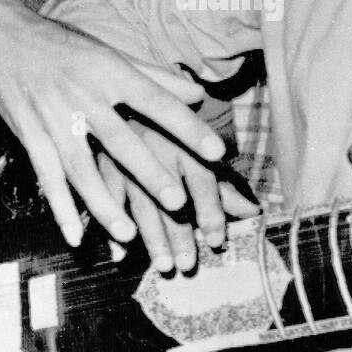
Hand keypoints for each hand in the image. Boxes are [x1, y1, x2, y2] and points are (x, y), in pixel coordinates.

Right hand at [0, 0, 227, 248]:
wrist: (5, 38)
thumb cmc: (68, 47)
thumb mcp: (112, 53)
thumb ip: (155, 77)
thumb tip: (198, 92)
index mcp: (111, 72)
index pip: (157, 102)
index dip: (187, 127)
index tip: (216, 152)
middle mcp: (84, 96)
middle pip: (121, 140)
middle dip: (148, 172)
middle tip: (177, 202)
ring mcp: (54, 119)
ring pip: (82, 168)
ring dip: (104, 204)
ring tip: (129, 234)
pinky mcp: (30, 136)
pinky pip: (48, 177)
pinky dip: (61, 208)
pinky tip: (76, 236)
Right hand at [96, 122, 259, 271]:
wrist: (116, 86)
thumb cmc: (167, 123)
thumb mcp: (197, 149)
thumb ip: (222, 181)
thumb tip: (253, 212)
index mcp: (184, 137)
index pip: (202, 177)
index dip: (211, 210)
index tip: (217, 239)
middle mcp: (154, 145)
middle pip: (170, 195)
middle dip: (180, 232)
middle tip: (188, 264)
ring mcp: (123, 155)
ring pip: (139, 202)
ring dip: (151, 237)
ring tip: (164, 265)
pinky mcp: (98, 162)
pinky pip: (105, 198)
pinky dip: (111, 226)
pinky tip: (120, 253)